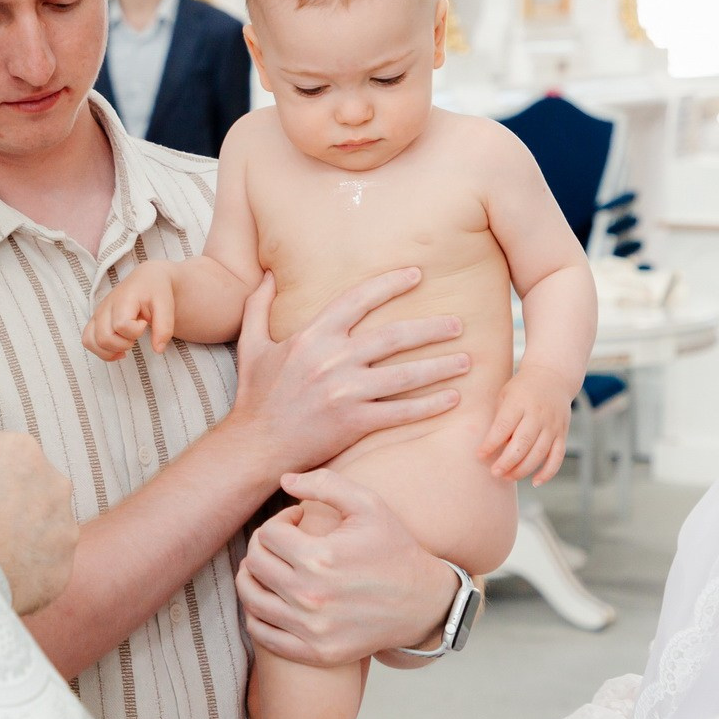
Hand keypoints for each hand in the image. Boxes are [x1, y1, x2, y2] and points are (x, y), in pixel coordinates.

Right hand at [83, 262, 175, 360]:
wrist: (147, 279)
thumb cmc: (156, 291)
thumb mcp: (167, 306)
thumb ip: (164, 328)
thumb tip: (158, 350)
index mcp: (123, 299)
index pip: (121, 325)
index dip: (136, 331)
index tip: (144, 322)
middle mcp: (106, 306)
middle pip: (103, 337)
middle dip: (123, 344)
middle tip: (136, 335)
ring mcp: (98, 313)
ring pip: (90, 341)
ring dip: (110, 350)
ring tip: (126, 342)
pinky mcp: (95, 320)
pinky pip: (88, 341)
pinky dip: (101, 351)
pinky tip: (118, 349)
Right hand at [229, 269, 469, 474]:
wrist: (255, 447)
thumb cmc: (255, 397)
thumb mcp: (251, 345)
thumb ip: (258, 306)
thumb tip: (266, 272)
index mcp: (312, 336)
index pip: (358, 299)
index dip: (390, 284)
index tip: (417, 274)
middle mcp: (332, 360)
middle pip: (394, 336)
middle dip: (431, 329)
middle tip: (458, 324)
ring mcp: (345, 393)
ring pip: (405, 374)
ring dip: (440, 366)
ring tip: (466, 360)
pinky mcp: (354, 423)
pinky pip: (401, 411)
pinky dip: (430, 405)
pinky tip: (452, 398)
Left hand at [237, 468, 459, 666]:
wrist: (423, 603)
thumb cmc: (394, 548)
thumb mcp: (368, 504)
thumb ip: (325, 483)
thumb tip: (284, 480)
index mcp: (320, 558)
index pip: (267, 534)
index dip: (281, 520)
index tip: (298, 521)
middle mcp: (311, 596)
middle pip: (255, 563)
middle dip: (265, 545)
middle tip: (286, 542)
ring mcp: (311, 629)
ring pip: (251, 597)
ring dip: (254, 576)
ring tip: (274, 566)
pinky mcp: (315, 652)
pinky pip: (262, 633)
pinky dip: (257, 614)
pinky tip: (274, 597)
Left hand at [479, 363, 572, 483]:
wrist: (553, 376)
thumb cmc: (522, 389)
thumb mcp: (505, 395)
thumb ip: (499, 419)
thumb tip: (491, 448)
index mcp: (519, 402)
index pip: (503, 427)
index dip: (491, 444)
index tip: (480, 456)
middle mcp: (537, 414)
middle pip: (523, 443)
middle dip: (507, 462)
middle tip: (494, 473)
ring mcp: (552, 425)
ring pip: (539, 453)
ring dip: (523, 469)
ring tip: (507, 477)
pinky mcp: (562, 433)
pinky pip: (557, 457)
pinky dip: (548, 472)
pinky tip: (534, 482)